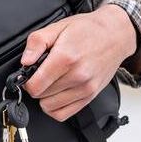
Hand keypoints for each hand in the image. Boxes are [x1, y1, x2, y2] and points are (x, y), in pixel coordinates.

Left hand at [22, 5, 136, 121]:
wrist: (115, 34)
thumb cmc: (88, 30)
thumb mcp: (57, 27)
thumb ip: (36, 43)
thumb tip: (25, 61)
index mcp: (65, 58)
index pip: (35, 86)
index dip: (27, 81)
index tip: (30, 74)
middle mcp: (77, 76)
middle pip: (41, 96)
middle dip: (37, 86)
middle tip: (43, 74)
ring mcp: (85, 89)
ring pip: (50, 108)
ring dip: (46, 97)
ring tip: (52, 82)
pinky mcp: (90, 96)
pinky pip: (64, 114)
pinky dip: (55, 108)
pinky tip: (57, 94)